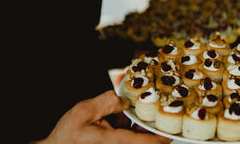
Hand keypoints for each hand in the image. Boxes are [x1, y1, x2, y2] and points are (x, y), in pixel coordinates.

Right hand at [36, 91, 170, 143]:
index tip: (171, 135)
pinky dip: (128, 125)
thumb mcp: (85, 111)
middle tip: (160, 115)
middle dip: (150, 127)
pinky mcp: (112, 142)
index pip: (142, 141)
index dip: (159, 139)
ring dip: (139, 124)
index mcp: (113, 141)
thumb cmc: (68, 134)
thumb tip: (124, 98)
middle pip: (141, 139)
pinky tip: (124, 114)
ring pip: (134, 136)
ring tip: (143, 110)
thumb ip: (107, 101)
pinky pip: (126, 134)